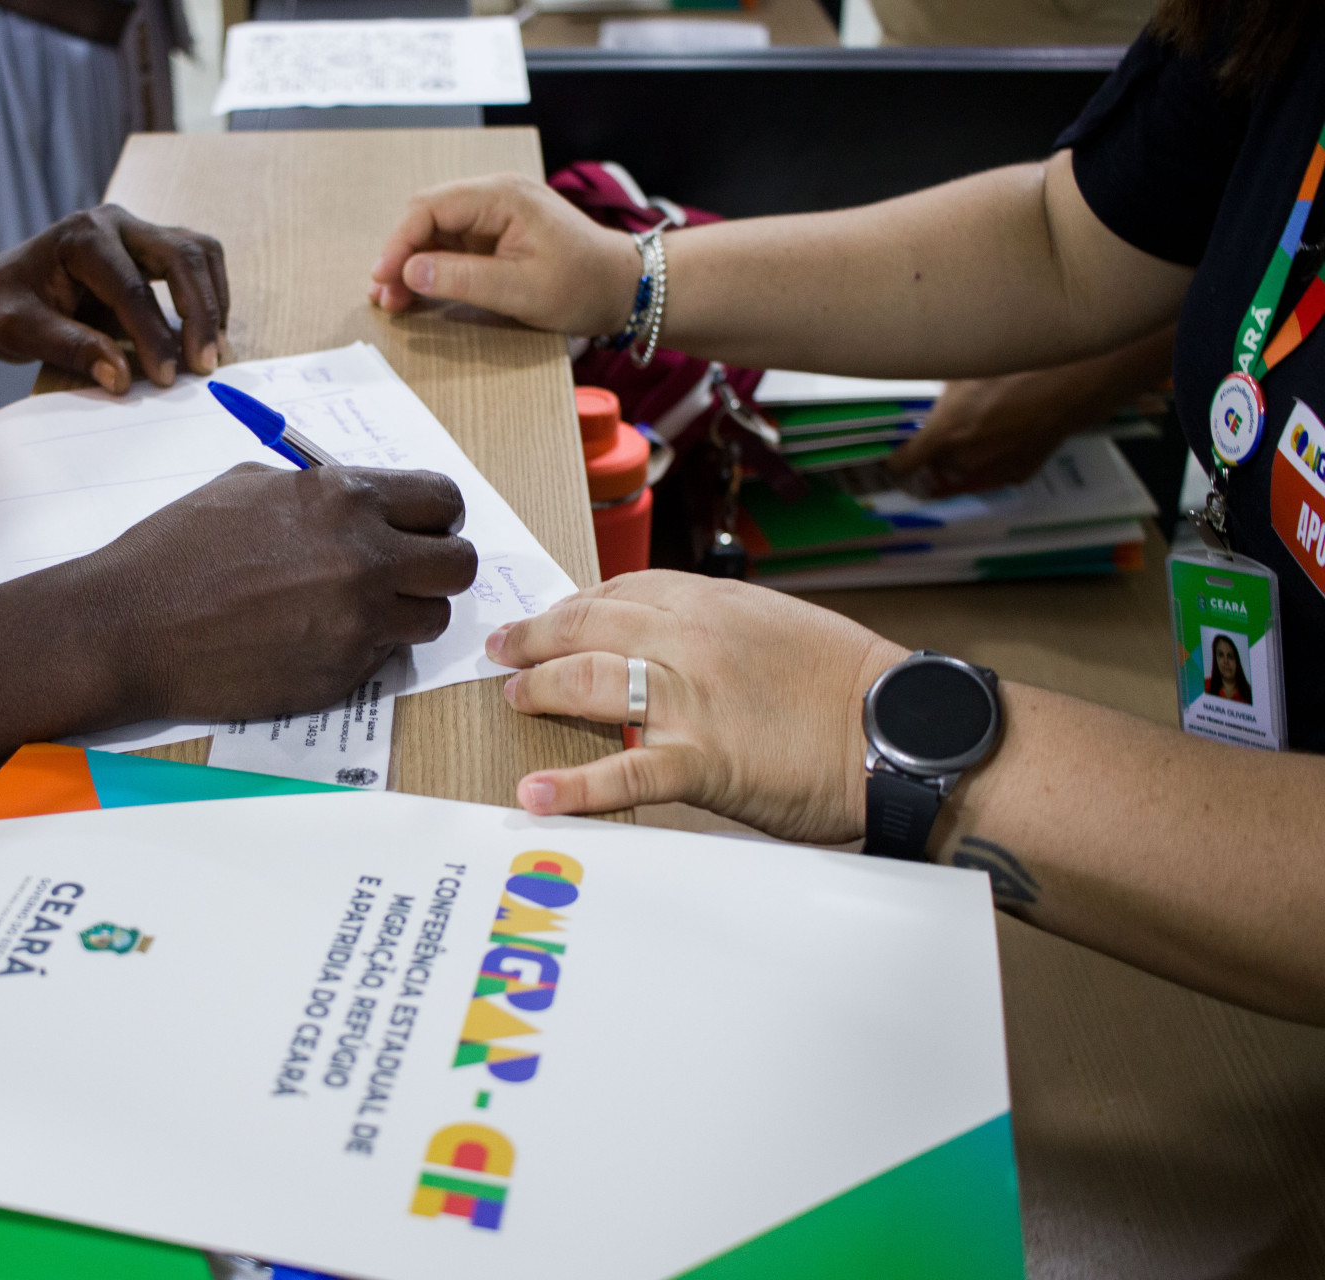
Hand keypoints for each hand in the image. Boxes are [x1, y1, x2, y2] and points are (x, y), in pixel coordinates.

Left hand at [0, 205, 228, 393]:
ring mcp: (137, 230)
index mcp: (81, 237)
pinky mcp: (151, 247)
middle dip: (199, 314)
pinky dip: (211, 295)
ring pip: (199, 251)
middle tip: (203, 366)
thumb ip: (70, 348)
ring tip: (213, 350)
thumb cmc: (4, 307)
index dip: (153, 336)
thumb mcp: (20, 331)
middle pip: (181, 256)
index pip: (132, 287)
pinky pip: (198, 261)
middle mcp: (115, 222)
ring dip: (213, 301)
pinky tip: (207, 333)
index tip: (165, 378)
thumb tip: (121, 377)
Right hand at [56, 464, 477, 722]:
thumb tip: (362, 503)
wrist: (130, 625)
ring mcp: (357, 624)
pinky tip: (311, 637)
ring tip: (356, 608)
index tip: (422, 527)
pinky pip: (383, 658)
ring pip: (431, 619)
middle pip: (459, 565)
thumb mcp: (250, 486)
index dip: (436, 515)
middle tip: (405, 572)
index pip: (442, 499)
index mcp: (343, 499)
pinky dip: (362, 649)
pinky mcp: (341, 675)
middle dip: (437, 566)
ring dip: (406, 612)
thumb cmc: (178, 550)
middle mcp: (364, 559)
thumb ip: (319, 492)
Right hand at [368, 173, 641, 335]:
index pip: (430, 208)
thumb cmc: (582, 285)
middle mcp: (495, 196)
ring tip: (395, 301)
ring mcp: (495, 214)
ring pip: (436, 233)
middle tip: (382, 296)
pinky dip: (432, 269)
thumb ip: (461, 279)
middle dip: (400, 255)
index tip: (382, 278)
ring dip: (412, 265)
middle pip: (427, 217)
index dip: (399, 243)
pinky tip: (418, 293)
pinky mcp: (497, 234)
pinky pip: (453, 246)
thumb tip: (409, 273)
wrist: (623, 287)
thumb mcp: (521, 289)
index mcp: (502, 196)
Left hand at [485, 572, 905, 840]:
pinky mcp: (701, 761)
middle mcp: (690, 640)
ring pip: (588, 683)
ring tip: (512, 700)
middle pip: (586, 629)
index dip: (572, 608)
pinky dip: (573, 788)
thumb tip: (663, 636)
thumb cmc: (844, 682)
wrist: (897, 728)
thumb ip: (712, 625)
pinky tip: (534, 796)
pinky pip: (621, 772)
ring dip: (538, 691)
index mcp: (710, 601)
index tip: (547, 622)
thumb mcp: (773, 623)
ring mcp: (690, 700)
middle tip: (503, 652)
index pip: (616, 592)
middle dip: (533, 640)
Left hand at [885, 375, 1082, 496]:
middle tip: (956, 425)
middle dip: (939, 450)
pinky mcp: (1018, 475)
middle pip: (935, 465)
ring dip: (967, 456)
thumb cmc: (1016, 368)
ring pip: (965, 470)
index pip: (902, 465)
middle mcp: (964, 460)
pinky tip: (1010, 434)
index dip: (895, 461)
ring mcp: (993, 471)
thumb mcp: (964, 370)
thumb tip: (926, 388)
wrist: (1070, 383)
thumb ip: (940, 392)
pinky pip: (995, 471)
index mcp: (944, 434)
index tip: (895, 456)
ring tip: (987, 426)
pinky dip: (996, 459)